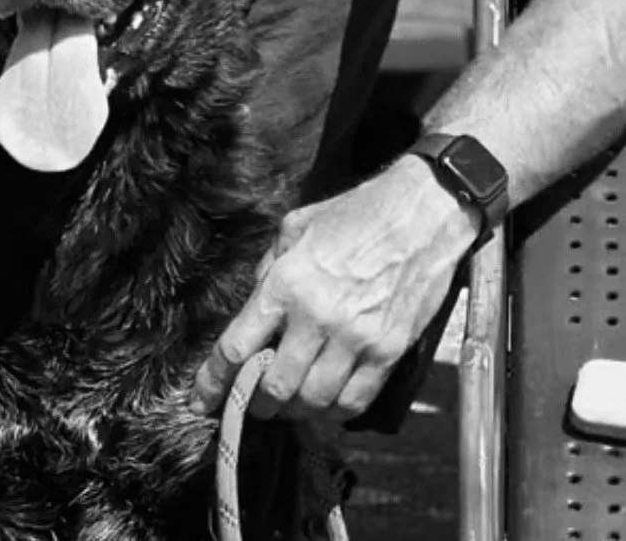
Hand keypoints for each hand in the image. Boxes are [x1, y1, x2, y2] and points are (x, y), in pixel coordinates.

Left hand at [189, 155, 477, 420]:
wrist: (423, 212)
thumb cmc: (359, 212)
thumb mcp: (298, 225)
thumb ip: (270, 267)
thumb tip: (255, 304)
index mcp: (287, 282)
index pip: (236, 347)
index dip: (213, 382)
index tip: (202, 399)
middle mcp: (316, 315)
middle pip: (273, 387)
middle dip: (258, 402)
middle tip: (257, 399)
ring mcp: (355, 337)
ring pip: (312, 401)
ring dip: (295, 410)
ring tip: (292, 402)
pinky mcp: (387, 350)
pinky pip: (354, 402)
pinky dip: (334, 413)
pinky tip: (328, 403)